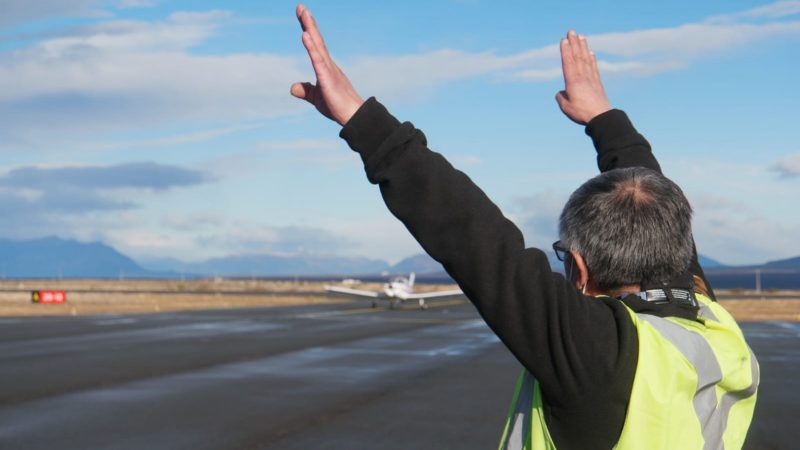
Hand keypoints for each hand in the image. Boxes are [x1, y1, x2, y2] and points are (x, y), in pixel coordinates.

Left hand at [290, 4, 363, 125]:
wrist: (352, 117)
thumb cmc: (337, 107)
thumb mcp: (316, 98)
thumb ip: (306, 91)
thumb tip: (293, 87)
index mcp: (325, 67)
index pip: (314, 45)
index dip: (308, 30)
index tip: (302, 15)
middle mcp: (327, 64)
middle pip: (316, 40)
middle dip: (308, 23)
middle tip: (300, 6)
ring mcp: (328, 70)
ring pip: (317, 46)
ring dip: (310, 29)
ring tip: (304, 13)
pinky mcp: (327, 78)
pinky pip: (317, 60)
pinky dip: (311, 47)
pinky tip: (305, 35)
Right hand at [555, 31, 610, 124]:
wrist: (601, 116)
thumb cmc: (582, 113)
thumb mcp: (566, 107)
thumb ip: (561, 97)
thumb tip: (561, 92)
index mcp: (573, 82)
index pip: (568, 62)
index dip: (566, 50)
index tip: (564, 40)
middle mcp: (582, 77)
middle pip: (578, 56)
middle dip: (574, 43)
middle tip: (571, 31)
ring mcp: (591, 78)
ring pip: (586, 59)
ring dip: (583, 47)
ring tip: (581, 36)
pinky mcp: (597, 82)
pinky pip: (594, 67)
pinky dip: (592, 58)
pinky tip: (591, 52)